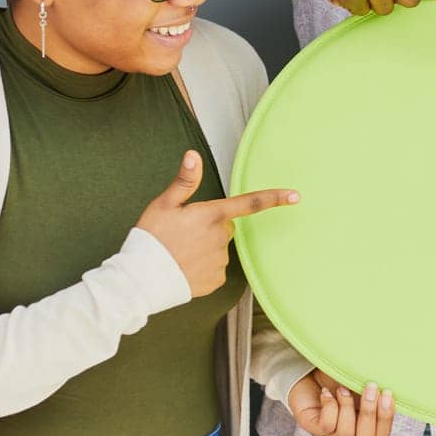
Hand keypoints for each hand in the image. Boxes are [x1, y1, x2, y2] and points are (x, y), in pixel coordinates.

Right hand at [137, 150, 298, 296]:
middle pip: (225, 226)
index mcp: (212, 215)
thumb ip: (185, 181)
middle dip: (210, 227)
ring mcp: (220, 260)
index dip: (274, 198)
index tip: (296, 196)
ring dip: (204, 248)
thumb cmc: (150, 239)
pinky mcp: (216, 280)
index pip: (250, 203)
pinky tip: (184, 267)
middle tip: (183, 233)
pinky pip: (215, 269)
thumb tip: (193, 155)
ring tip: (179, 252)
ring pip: (218, 248)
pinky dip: (202, 267)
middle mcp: (221, 238)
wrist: (139, 280)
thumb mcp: (163, 204)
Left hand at [287, 368, 394, 435]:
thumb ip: (378, 389)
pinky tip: (327, 393)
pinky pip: (325, 426)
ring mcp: (329, 434)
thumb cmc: (340, 377)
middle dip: (369, 415)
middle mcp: (347, 435)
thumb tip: (394, 383)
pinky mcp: (312, 427)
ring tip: (343, 388)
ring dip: (348, 408)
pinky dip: (329, 407)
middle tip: (370, 387)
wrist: (309, 372)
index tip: (387, 393)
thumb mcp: (362, 382)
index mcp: (364, 427)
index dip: (386, 420)